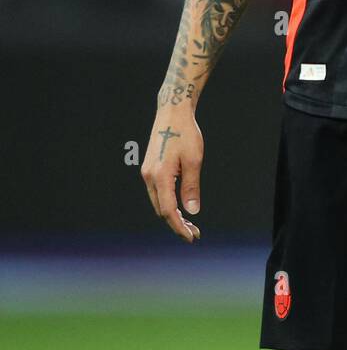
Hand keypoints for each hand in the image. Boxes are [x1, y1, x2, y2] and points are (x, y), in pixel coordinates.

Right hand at [141, 107, 202, 242]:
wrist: (172, 112)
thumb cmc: (186, 133)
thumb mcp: (194, 160)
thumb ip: (191, 187)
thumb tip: (192, 212)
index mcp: (160, 176)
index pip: (168, 211)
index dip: (179, 227)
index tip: (191, 237)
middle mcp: (149, 176)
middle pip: (161, 210)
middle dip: (177, 223)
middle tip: (195, 232)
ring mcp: (147, 172)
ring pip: (158, 202)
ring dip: (172, 214)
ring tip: (190, 222)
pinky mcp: (149, 168)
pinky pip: (157, 192)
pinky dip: (168, 203)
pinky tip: (180, 206)